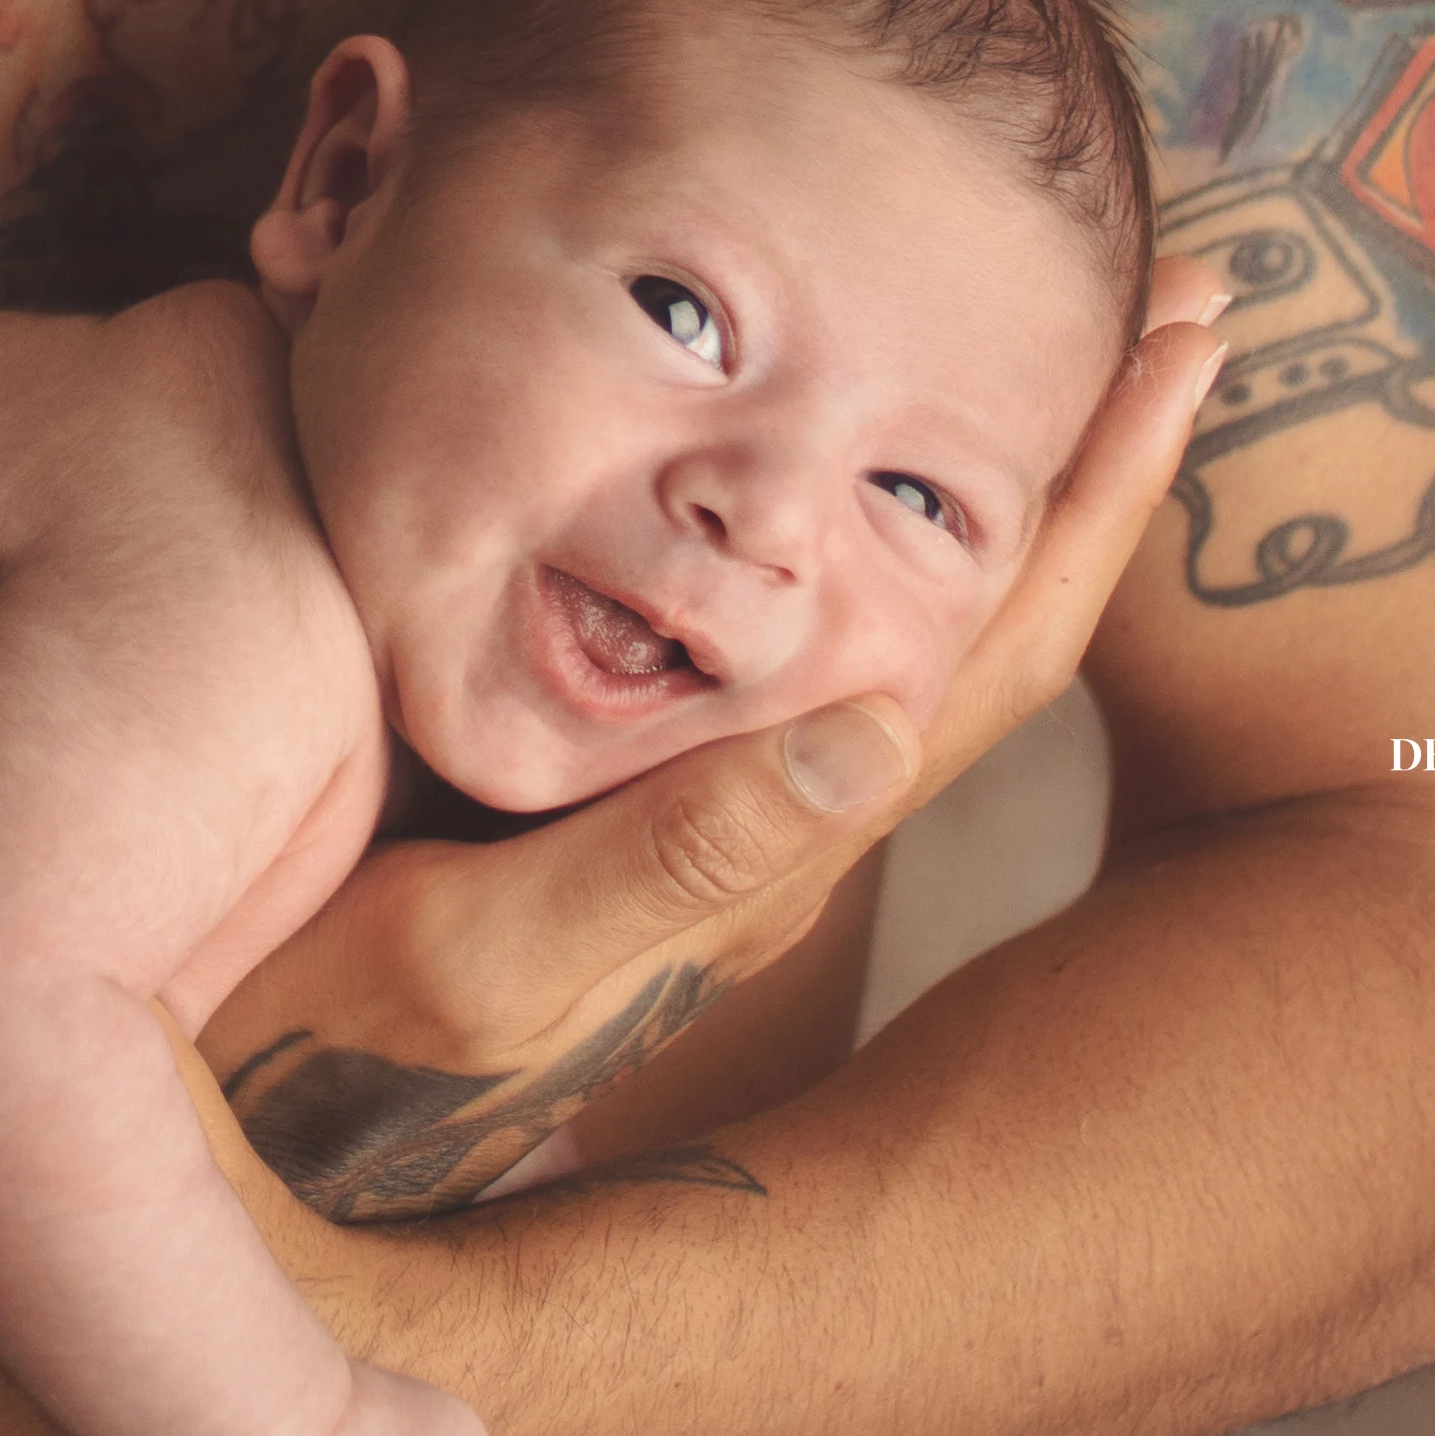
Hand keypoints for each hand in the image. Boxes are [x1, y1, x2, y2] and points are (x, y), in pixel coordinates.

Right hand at [215, 294, 1226, 1214]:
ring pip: (922, 627)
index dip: (1100, 496)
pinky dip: (876, 530)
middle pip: (1000, 623)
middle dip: (1094, 464)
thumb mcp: (480, 956)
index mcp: (776, 847)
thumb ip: (670, 858)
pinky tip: (845, 476)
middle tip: (1190, 300)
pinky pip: (820, 639)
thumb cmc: (335, 1039)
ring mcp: (720, 822)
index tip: (1187, 334)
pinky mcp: (642, 803)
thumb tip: (874, 726)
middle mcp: (783, 834)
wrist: (244, 1135)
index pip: (998, 651)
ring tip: (1060, 355)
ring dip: (1004, 492)